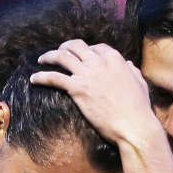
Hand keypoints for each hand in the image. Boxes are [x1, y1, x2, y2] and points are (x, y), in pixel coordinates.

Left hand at [30, 40, 157, 146]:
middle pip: (76, 46)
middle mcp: (99, 62)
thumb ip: (133, 71)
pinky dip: (41, 76)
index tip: (82, 56)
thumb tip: (129, 64)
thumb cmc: (139, 109)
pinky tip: (33, 79)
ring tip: (42, 60)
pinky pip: (53, 77)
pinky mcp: (77, 89)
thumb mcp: (140, 84)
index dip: (88, 50)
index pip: (96, 47)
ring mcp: (87, 74)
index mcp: (115, 58)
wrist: (133, 126)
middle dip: (66, 47)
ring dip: (49, 56)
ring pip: (62, 56)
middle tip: (58, 52)